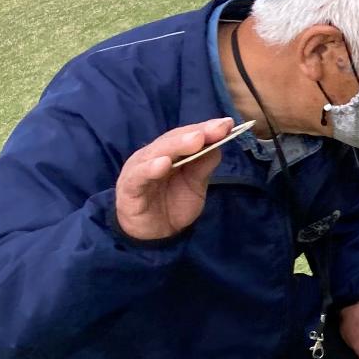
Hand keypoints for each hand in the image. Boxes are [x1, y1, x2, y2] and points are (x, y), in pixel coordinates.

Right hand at [114, 118, 236, 241]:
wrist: (156, 235)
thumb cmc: (173, 204)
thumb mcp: (195, 184)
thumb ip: (203, 165)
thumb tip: (219, 144)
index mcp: (168, 152)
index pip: (187, 135)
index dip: (207, 128)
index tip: (228, 124)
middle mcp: (152, 156)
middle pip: (173, 140)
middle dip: (196, 133)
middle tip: (216, 129)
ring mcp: (139, 170)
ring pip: (156, 153)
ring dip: (177, 145)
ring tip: (197, 140)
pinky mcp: (129, 188)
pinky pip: (139, 177)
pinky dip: (150, 169)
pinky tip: (163, 164)